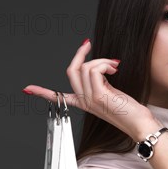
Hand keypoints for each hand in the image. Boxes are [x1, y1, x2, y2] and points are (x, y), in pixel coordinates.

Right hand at [22, 39, 156, 141]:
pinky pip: (94, 70)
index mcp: (85, 103)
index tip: (28, 89)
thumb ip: (101, 82)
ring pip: (85, 68)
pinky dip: (105, 64)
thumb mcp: (111, 94)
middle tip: (88, 43)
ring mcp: (91, 100)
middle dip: (79, 53)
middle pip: (70, 71)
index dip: (42, 92)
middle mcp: (85, 102)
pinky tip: (114, 69)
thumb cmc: (130, 111)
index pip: (59, 97)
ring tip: (114, 66)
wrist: (139, 125)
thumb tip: (100, 67)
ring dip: (101, 60)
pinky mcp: (100, 96)